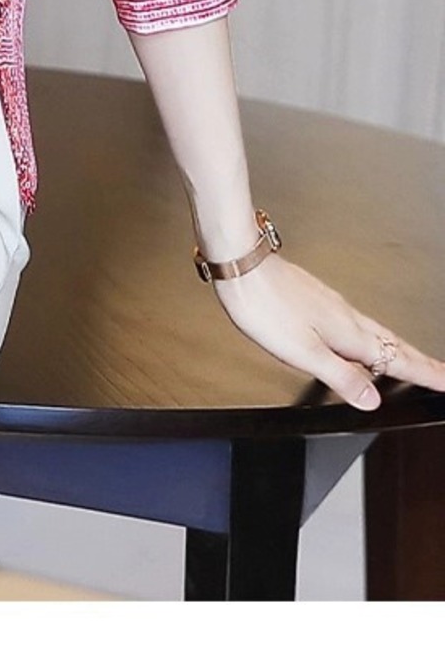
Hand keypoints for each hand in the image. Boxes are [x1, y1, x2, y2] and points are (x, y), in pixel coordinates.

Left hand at [209, 252, 444, 409]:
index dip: (426, 374)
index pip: (396, 359)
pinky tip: (359, 339)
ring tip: (411, 362)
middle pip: (392, 344)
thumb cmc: (264, 305)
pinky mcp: (315, 298)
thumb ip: (340, 376)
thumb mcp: (303, 352)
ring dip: (397, 348)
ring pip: (374, 331)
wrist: (240, 265)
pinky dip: (370, 336)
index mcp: (347, 332)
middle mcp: (345, 315)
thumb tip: (373, 399)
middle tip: (442, 375)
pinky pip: (355, 321)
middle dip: (420, 362)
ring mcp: (330, 304)